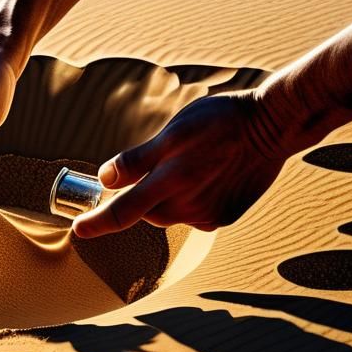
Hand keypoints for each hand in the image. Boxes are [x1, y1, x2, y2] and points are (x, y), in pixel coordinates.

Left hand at [72, 91, 290, 235]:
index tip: (79, 230)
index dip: (97, 222)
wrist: (273, 125)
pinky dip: (192, 197)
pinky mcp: (226, 216)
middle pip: (147, 212)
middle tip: (157, 164)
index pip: (123, 212)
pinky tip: (207, 173)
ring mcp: (210, 215)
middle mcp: (189, 207)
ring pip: (171, 212)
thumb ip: (137, 160)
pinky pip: (195, 213)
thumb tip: (105, 180)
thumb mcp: (173, 132)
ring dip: (169, 194)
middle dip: (142, 195)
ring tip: (191, 162)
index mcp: (171, 182)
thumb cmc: (219, 122)